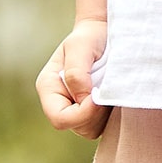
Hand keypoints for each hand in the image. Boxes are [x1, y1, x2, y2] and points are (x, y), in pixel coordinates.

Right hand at [36, 18, 110, 138]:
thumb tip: (82, 98)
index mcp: (49, 87)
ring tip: (108, 88)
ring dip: (103, 114)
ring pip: (90, 130)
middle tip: (106, 89)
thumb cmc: (90, 36)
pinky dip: (109, 114)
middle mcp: (60, 101)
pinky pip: (102, 125)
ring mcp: (76, 107)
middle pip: (76, 127)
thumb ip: (77, 72)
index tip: (97, 95)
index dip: (81, 113)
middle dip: (94, 113)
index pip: (59, 118)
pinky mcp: (93, 111)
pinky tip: (113, 94)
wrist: (104, 32)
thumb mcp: (80, 46)